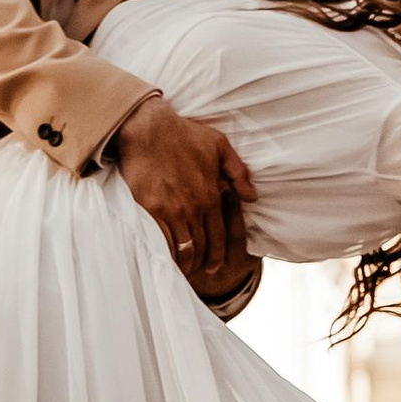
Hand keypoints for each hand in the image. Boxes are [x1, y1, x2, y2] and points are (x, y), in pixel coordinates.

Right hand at [112, 94, 256, 296]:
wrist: (149, 129)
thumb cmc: (184, 134)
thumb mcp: (220, 146)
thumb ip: (238, 173)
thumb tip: (252, 197)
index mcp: (211, 195)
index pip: (219, 236)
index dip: (219, 255)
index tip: (216, 266)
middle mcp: (193, 207)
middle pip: (202, 246)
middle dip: (203, 263)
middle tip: (200, 273)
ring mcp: (171, 210)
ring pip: (182, 248)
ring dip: (184, 264)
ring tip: (183, 271)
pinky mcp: (149, 209)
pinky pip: (160, 240)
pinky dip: (165, 254)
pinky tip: (165, 259)